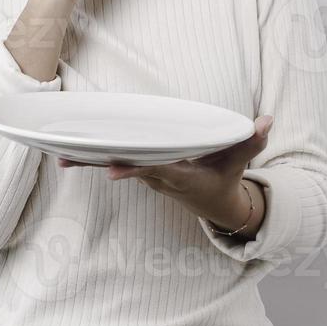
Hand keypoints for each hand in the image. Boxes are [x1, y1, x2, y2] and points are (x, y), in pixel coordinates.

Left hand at [58, 115, 274, 235]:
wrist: (215, 204)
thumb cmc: (225, 178)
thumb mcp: (240, 161)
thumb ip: (251, 141)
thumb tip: (266, 120)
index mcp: (181, 176)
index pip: (155, 170)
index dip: (135, 169)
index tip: (115, 170)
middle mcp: (159, 178)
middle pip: (125, 169)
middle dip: (99, 165)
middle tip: (69, 160)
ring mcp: (148, 177)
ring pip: (115, 167)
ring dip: (89, 164)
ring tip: (59, 159)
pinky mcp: (141, 171)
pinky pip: (115, 163)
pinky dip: (94, 159)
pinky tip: (67, 154)